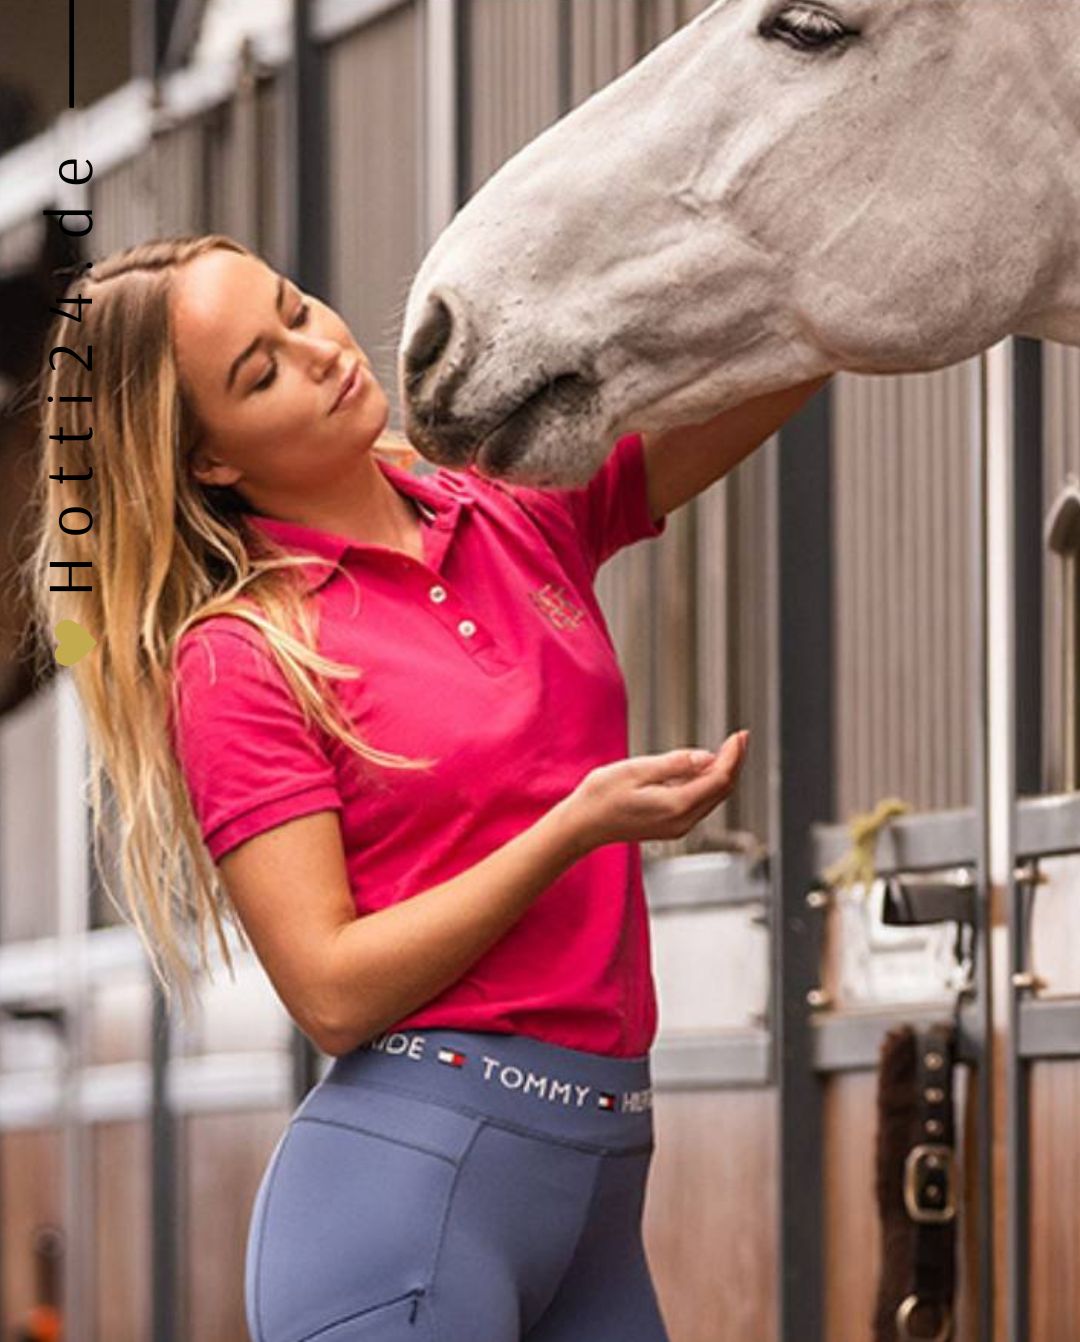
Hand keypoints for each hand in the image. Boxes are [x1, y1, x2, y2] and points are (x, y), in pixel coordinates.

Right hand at [563, 730, 749, 851]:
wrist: (582, 825)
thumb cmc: (601, 796)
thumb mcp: (636, 770)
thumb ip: (674, 764)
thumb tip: (707, 757)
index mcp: (676, 806)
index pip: (719, 779)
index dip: (733, 755)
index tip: (739, 734)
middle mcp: (682, 821)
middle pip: (722, 790)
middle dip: (733, 762)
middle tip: (739, 737)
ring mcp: (678, 826)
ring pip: (713, 797)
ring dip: (722, 773)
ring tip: (727, 748)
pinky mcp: (671, 826)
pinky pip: (699, 803)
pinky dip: (707, 784)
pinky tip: (704, 768)